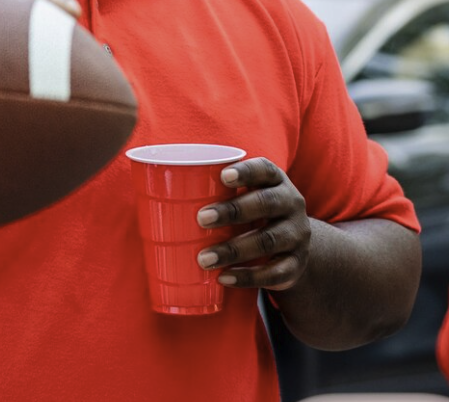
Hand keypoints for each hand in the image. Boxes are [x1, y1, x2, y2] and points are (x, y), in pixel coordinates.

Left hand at [195, 157, 310, 290]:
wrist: (292, 247)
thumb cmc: (251, 213)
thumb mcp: (243, 196)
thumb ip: (214, 190)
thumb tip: (152, 187)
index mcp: (276, 181)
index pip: (265, 169)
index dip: (246, 171)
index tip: (222, 176)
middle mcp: (291, 204)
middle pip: (266, 203)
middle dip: (233, 210)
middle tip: (201, 218)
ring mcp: (297, 236)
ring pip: (268, 240)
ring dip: (233, 249)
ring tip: (203, 258)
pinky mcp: (296, 266)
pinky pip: (275, 273)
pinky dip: (247, 277)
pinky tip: (224, 278)